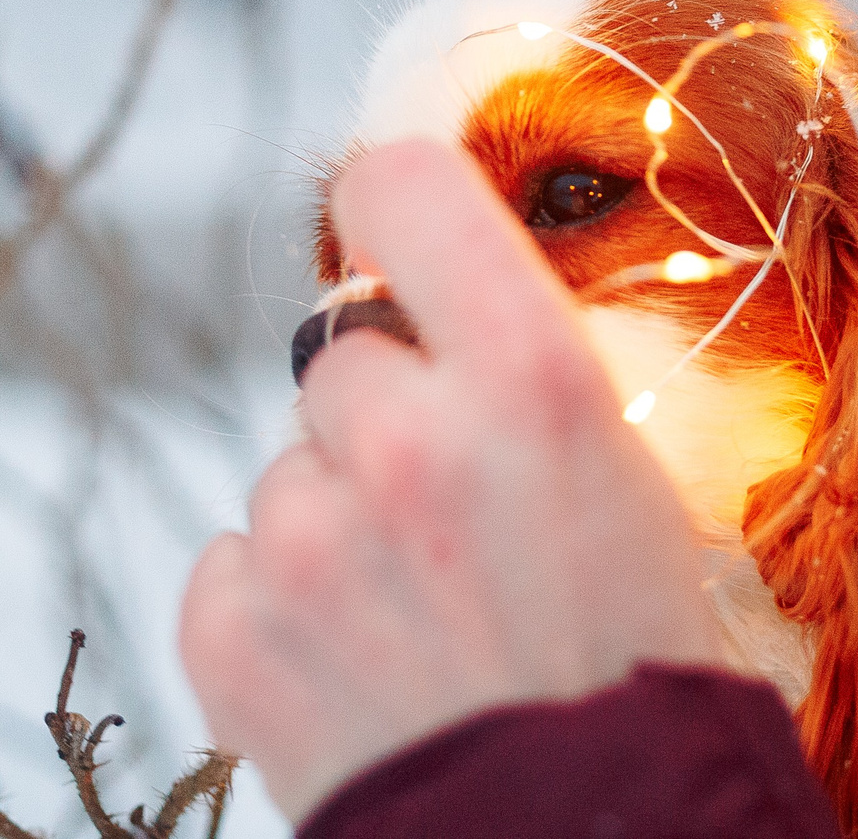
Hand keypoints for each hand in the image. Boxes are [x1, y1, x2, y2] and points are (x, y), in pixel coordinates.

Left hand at [178, 139, 721, 820]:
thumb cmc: (632, 672)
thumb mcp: (630, 482)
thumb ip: (520, 372)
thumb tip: (433, 298)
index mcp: (533, 379)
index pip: (405, 185)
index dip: (396, 206)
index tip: (399, 241)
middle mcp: (408, 439)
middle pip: (344, 358)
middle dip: (387, 419)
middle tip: (458, 521)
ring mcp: (305, 542)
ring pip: (286, 470)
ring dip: (334, 523)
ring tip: (421, 619)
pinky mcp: (231, 635)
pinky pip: (225, 562)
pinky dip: (273, 606)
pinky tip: (356, 663)